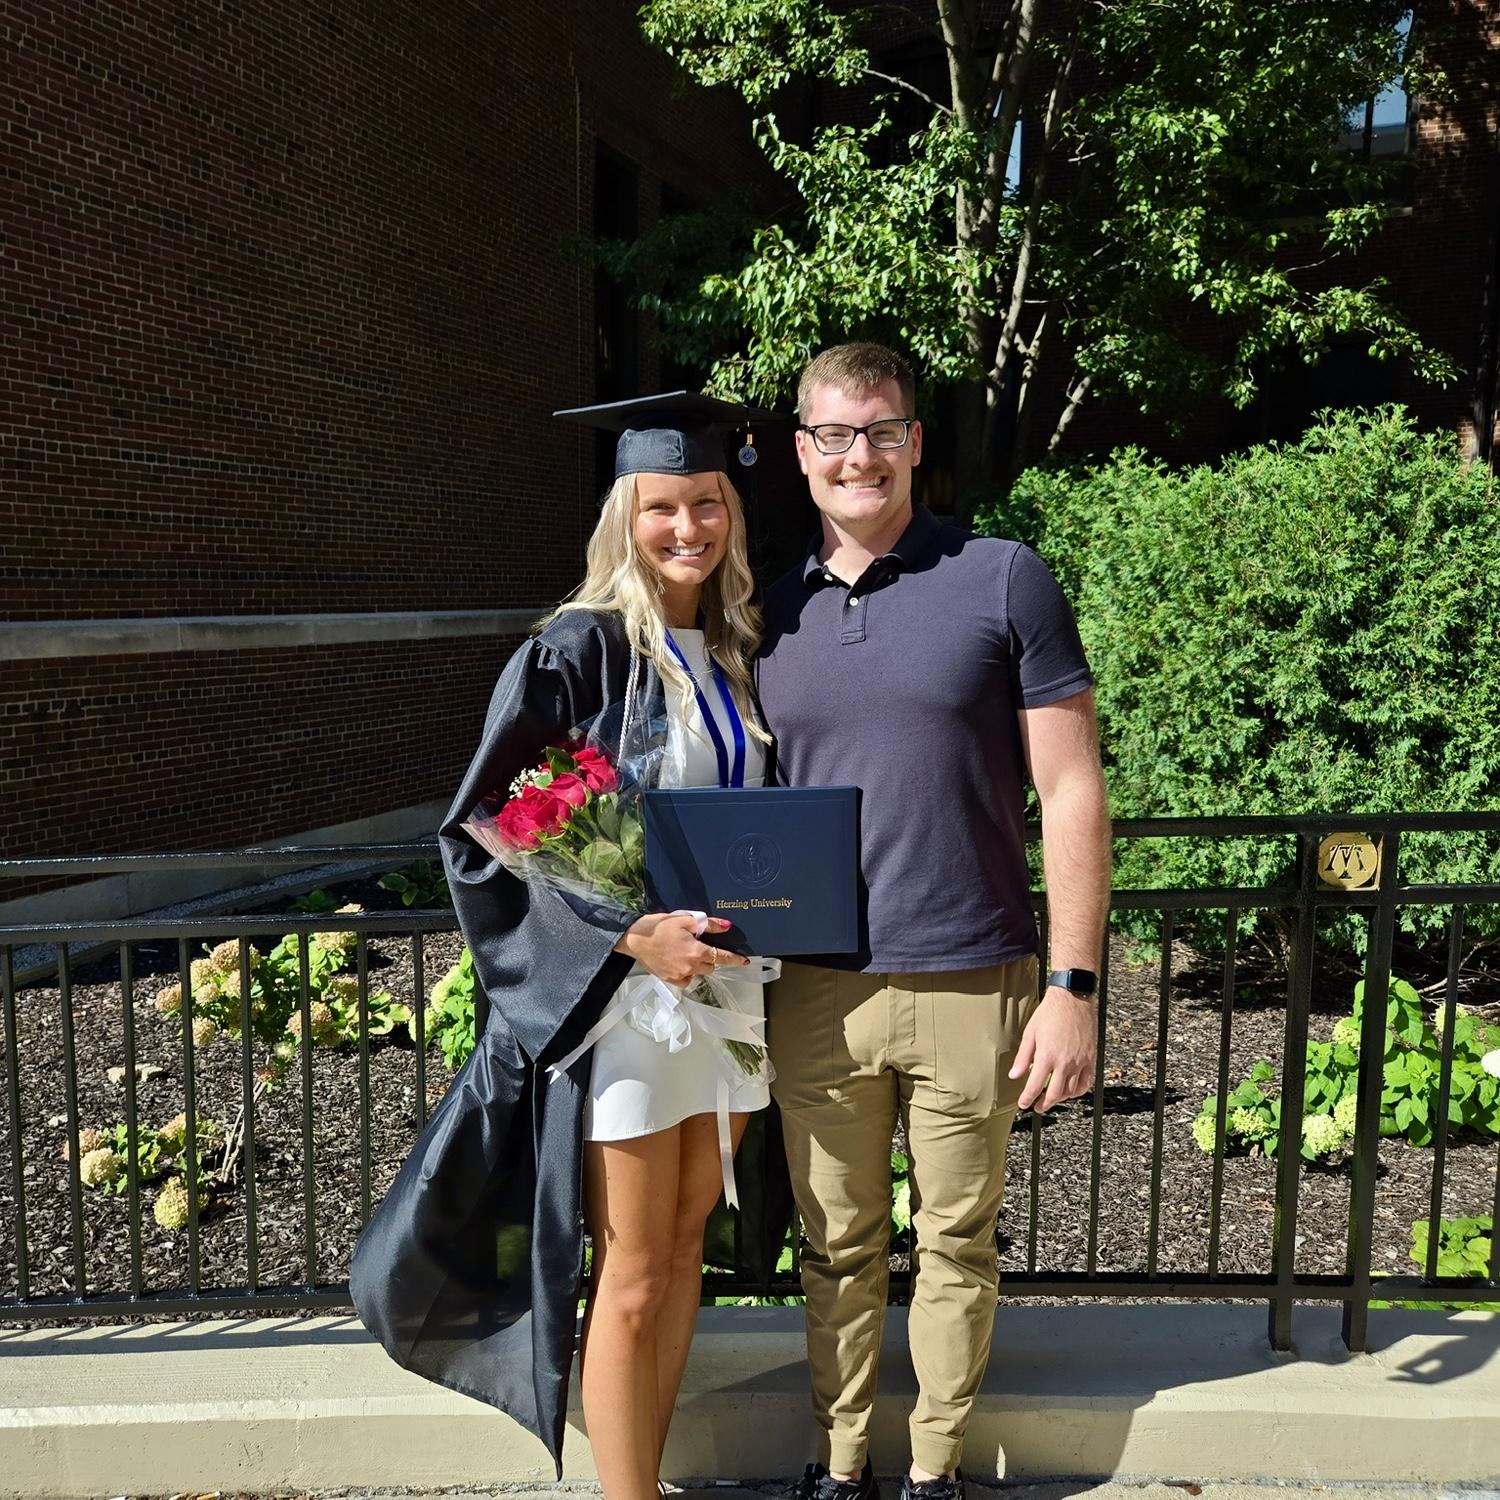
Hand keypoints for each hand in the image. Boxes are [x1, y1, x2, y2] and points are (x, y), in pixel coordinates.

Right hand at [614, 912, 748, 986]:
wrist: (634, 938)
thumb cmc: (658, 926)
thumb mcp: (685, 920)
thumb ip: (709, 924)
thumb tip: (726, 926)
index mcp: (696, 951)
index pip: (722, 957)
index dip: (735, 959)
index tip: (744, 961)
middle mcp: (690, 966)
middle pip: (710, 966)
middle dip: (710, 957)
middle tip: (699, 945)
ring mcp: (679, 975)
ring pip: (698, 973)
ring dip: (698, 965)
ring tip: (686, 952)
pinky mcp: (669, 979)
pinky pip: (686, 980)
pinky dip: (687, 973)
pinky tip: (679, 962)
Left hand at [1008, 987, 1096, 1112]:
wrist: (1072, 998)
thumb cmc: (1049, 1013)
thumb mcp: (1030, 1033)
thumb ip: (1023, 1057)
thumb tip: (1014, 1076)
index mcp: (1047, 1056)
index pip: (1035, 1086)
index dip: (1027, 1099)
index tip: (1023, 1104)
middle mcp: (1065, 1062)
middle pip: (1055, 1094)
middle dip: (1044, 1104)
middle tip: (1037, 1107)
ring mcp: (1080, 1061)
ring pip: (1071, 1091)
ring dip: (1060, 1099)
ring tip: (1052, 1098)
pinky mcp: (1091, 1058)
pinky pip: (1086, 1082)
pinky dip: (1078, 1091)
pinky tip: (1071, 1091)